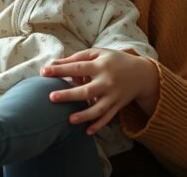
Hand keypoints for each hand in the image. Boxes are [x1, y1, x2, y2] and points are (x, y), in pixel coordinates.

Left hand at [41, 48, 159, 134]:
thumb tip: (55, 63)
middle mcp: (107, 81)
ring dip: (84, 115)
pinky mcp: (118, 106)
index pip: (77, 67)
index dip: (60, 70)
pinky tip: (87, 132)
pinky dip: (99, 125)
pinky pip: (108, 117)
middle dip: (69, 95)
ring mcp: (113, 95)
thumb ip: (77, 57)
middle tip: (52, 97)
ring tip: (69, 119)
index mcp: (100, 65)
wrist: (142, 74)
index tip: (44, 72)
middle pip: (87, 90)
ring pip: (98, 108)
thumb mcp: (98, 53)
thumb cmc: (114, 61)